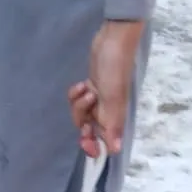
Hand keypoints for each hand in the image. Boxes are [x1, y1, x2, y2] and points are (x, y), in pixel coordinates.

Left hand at [68, 20, 142, 156]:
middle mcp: (107, 112)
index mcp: (115, 117)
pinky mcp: (90, 88)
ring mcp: (98, 100)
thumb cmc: (115, 68)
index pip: (103, 142)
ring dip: (79, 104)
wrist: (112, 41)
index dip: (93, 146)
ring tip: (87, 89)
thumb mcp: (113, 98)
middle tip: (86, 106)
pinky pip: (77, 100)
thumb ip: (112, 124)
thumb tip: (115, 150)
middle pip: (88, 129)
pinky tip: (82, 83)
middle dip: (82, 120)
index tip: (84, 141)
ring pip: (80, 114)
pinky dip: (76, 94)